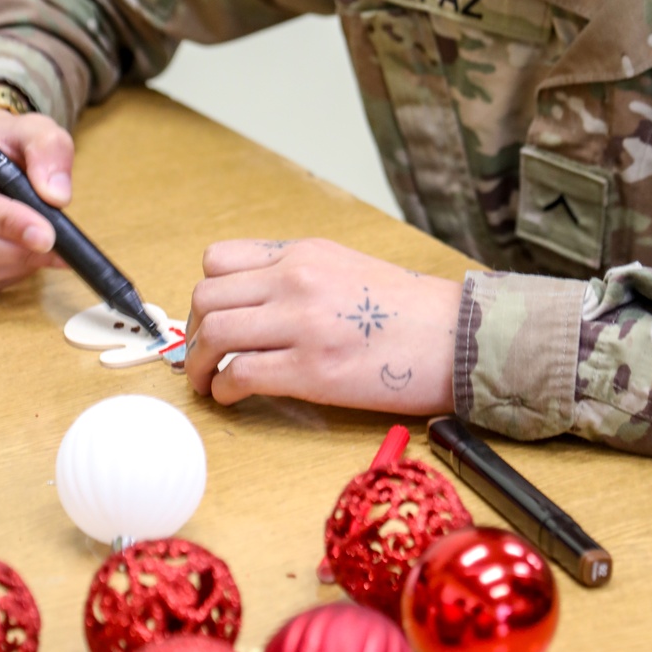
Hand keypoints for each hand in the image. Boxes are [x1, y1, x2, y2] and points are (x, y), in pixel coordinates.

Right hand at [0, 109, 73, 293]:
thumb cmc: (2, 145)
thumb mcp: (30, 132)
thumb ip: (47, 152)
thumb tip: (57, 196)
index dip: (3, 221)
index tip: (47, 234)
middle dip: (20, 249)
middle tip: (61, 246)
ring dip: (18, 264)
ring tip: (48, 244)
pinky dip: (10, 274)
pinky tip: (27, 252)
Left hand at [185, 237, 462, 413]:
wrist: (458, 337)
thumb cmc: (411, 311)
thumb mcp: (348, 267)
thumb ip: (299, 276)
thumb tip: (253, 302)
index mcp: (303, 254)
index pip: (218, 260)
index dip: (206, 295)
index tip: (210, 319)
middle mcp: (296, 280)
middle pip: (206, 298)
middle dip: (193, 334)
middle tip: (200, 358)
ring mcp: (301, 323)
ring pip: (213, 335)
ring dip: (198, 366)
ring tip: (207, 383)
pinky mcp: (311, 369)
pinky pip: (239, 375)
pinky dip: (224, 391)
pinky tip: (235, 397)